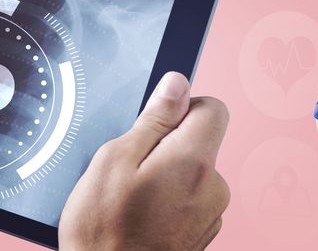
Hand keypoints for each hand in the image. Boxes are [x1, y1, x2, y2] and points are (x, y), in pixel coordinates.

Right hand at [59, 72, 230, 250]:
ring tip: (134, 199)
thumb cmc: (103, 231)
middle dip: (169, 146)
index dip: (183, 108)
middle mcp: (213, 187)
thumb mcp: (115, 160)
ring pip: (194, 172)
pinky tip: (143, 216)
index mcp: (193, 162)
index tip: (156, 125)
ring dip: (168, 175)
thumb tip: (178, 84)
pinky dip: (171, 199)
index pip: (213, 108)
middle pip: (201, 142)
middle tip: (132, 170)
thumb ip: (154, 119)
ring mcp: (211, 214)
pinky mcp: (203, 233)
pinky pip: (192, 198)